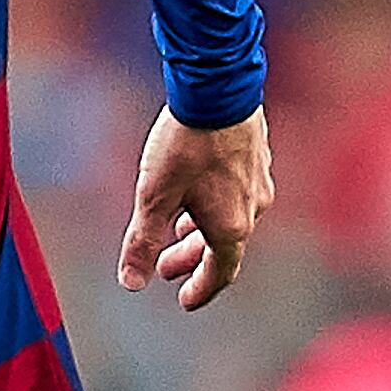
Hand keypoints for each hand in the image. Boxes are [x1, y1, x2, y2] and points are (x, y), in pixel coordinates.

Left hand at [120, 108, 272, 309]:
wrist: (218, 89)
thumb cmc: (185, 146)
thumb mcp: (154, 197)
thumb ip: (142, 242)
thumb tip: (131, 283)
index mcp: (231, 226)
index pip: (220, 272)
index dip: (201, 289)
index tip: (185, 301)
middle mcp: (253, 207)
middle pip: (223, 246)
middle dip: (191, 259)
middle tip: (165, 268)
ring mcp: (258, 180)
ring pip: (230, 217)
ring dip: (201, 230)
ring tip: (176, 230)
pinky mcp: (256, 156)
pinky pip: (236, 193)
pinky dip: (214, 204)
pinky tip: (196, 192)